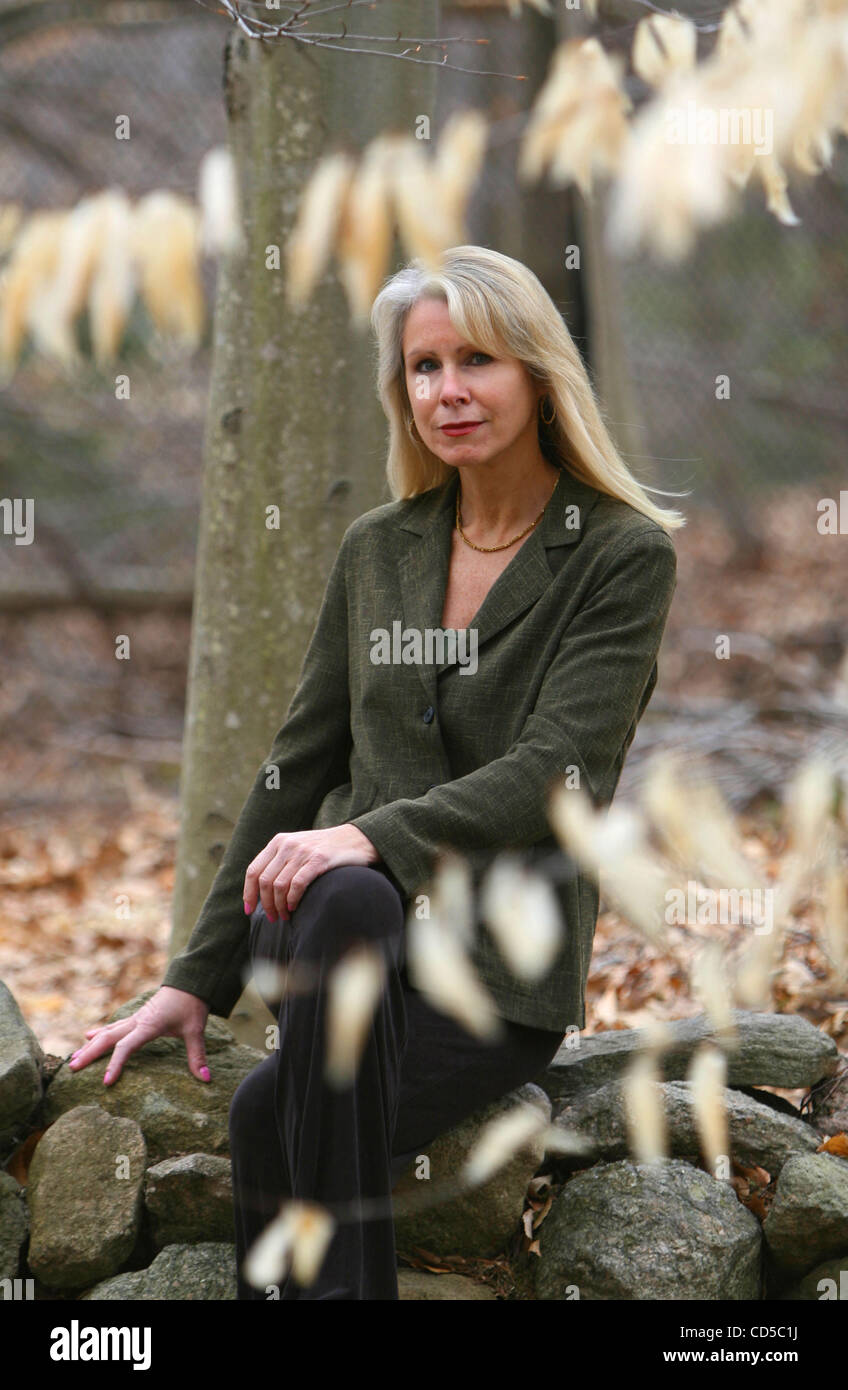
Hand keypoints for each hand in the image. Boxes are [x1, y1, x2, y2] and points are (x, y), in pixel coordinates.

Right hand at [67, 986, 210, 1086]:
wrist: (191, 982)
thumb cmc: (192, 1005)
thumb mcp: (196, 1030)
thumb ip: (197, 1056)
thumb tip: (206, 1080)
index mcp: (149, 1025)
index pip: (127, 1046)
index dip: (115, 1063)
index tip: (106, 1082)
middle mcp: (137, 1021)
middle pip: (108, 1038)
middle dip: (90, 1054)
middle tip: (72, 1068)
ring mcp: (135, 1018)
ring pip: (107, 1031)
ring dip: (90, 1045)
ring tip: (73, 1058)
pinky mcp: (137, 1017)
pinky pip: (113, 1026)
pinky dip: (99, 1033)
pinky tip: (88, 1037)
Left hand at [243, 824, 379, 922]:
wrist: (357, 839)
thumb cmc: (326, 850)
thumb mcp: (298, 848)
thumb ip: (280, 862)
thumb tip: (261, 891)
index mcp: (278, 842)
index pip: (253, 870)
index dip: (249, 893)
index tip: (249, 910)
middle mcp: (288, 844)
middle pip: (265, 881)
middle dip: (266, 904)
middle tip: (273, 918)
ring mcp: (303, 851)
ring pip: (279, 885)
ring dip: (279, 906)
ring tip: (285, 916)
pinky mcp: (319, 860)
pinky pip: (297, 885)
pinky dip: (292, 900)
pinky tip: (294, 908)